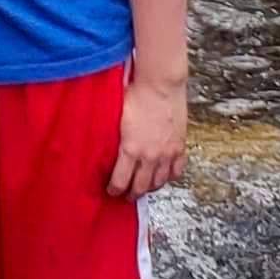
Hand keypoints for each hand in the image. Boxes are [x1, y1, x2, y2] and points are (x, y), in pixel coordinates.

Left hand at [108, 68, 188, 197]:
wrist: (161, 83)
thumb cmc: (135, 94)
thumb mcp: (115, 117)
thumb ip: (111, 135)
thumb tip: (100, 143)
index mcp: (130, 150)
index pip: (120, 181)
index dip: (114, 190)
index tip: (111, 190)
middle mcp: (149, 156)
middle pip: (140, 186)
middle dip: (132, 193)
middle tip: (127, 195)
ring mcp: (166, 153)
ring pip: (159, 182)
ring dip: (150, 187)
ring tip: (144, 187)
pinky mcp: (179, 146)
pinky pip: (176, 170)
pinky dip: (169, 175)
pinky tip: (164, 175)